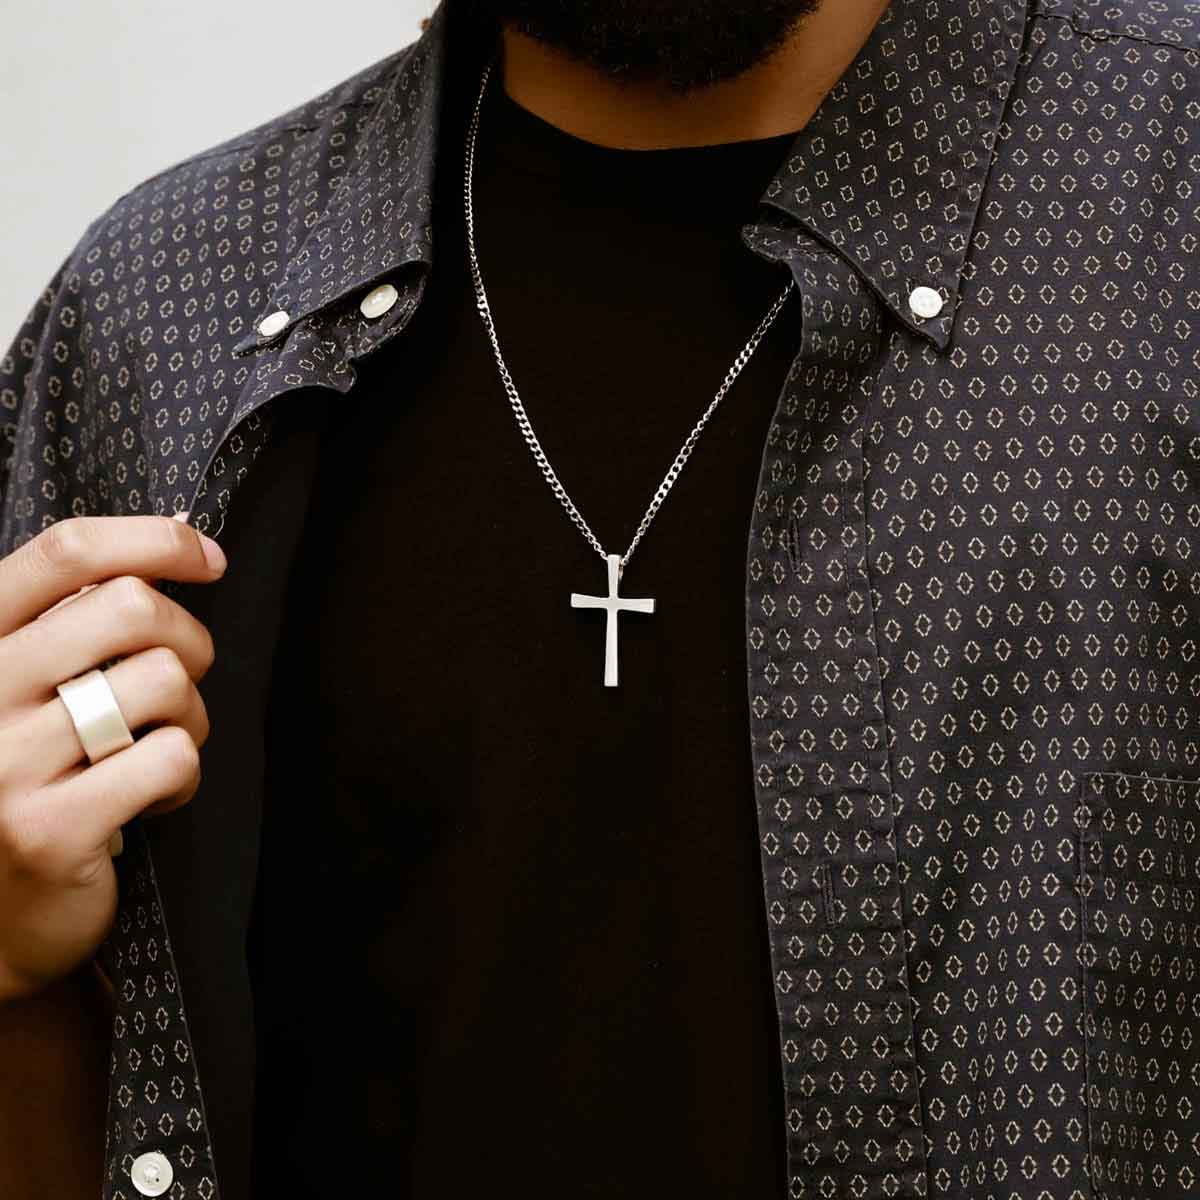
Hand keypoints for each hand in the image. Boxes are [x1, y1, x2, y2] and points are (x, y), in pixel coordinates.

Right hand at [0, 513, 226, 1002]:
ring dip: (190, 714)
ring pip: (162, 682)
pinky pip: (172, 758)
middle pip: (131, 608)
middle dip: (188, 640)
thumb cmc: (36, 773)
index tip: (208, 558)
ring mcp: (3, 764)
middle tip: (181, 680)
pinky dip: (184, 776)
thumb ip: (83, 617)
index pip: (65, 551)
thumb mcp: (38, 682)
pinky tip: (150, 797)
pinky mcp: (47, 830)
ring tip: (159, 744)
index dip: (155, 540)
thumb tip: (183, 539)